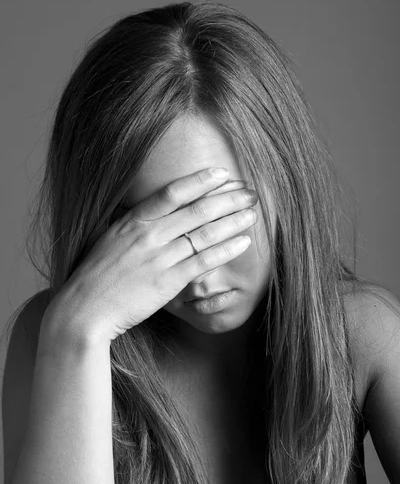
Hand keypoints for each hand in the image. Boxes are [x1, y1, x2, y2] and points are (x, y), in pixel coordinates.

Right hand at [45, 168, 257, 341]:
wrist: (85, 309)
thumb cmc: (97, 275)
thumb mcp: (110, 240)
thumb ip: (133, 224)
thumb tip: (150, 210)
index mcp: (133, 221)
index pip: (172, 193)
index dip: (200, 181)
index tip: (223, 173)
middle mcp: (148, 235)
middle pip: (196, 210)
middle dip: (227, 199)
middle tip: (249, 192)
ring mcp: (159, 258)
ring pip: (204, 234)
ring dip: (232, 222)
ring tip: (253, 214)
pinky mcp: (168, 282)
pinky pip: (203, 262)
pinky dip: (225, 251)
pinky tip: (243, 243)